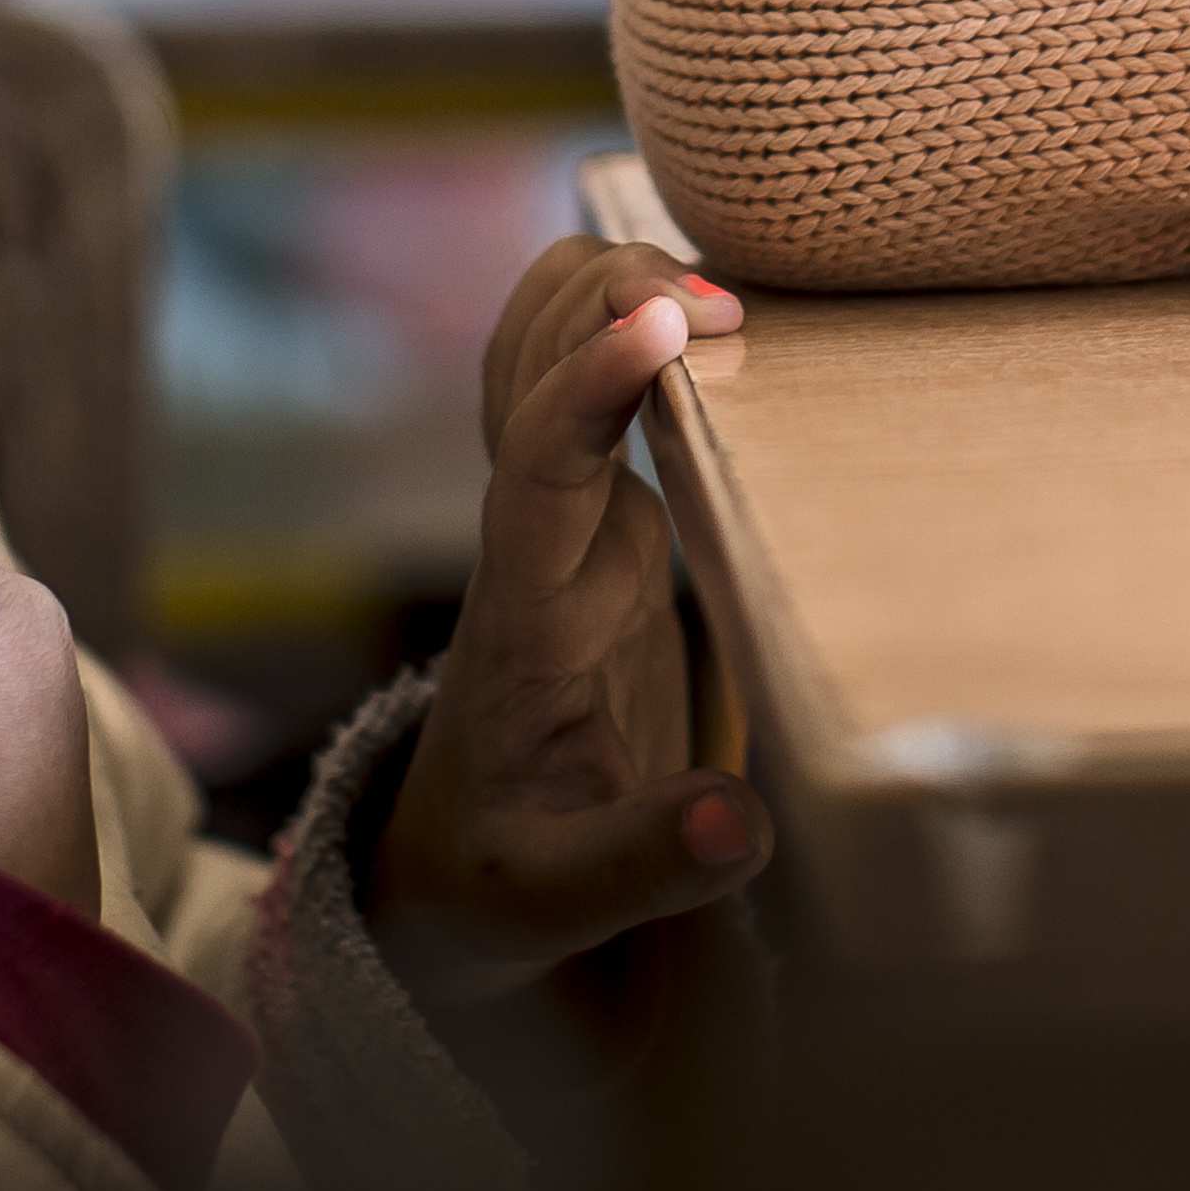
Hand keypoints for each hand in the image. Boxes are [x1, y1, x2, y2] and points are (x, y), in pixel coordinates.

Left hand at [371, 239, 769, 1007]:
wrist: (450, 867)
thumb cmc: (502, 881)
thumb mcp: (560, 902)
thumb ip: (645, 864)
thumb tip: (739, 824)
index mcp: (522, 622)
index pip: (538, 470)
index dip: (592, 384)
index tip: (666, 322)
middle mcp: (527, 546)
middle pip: (525, 366)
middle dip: (605, 297)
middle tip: (730, 305)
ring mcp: (550, 523)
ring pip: (535, 349)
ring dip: (603, 288)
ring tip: (726, 294)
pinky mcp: (587, 522)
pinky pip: (577, 381)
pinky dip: (618, 315)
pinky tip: (700, 306)